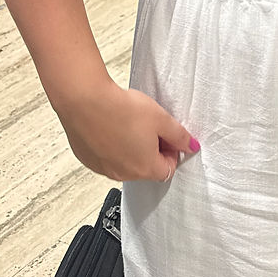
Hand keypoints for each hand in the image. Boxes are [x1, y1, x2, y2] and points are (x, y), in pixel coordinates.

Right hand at [55, 79, 200, 181]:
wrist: (85, 101)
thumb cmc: (122, 110)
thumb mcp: (161, 118)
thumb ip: (179, 135)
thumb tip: (192, 146)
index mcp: (144, 168)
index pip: (167, 169)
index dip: (172, 151)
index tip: (167, 135)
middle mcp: (123, 174)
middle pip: (146, 168)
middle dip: (152, 150)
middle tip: (149, 125)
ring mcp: (103, 169)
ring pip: (125, 163)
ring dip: (131, 148)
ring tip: (128, 123)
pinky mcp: (88, 159)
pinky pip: (106, 157)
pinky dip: (111, 146)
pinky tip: (111, 126)